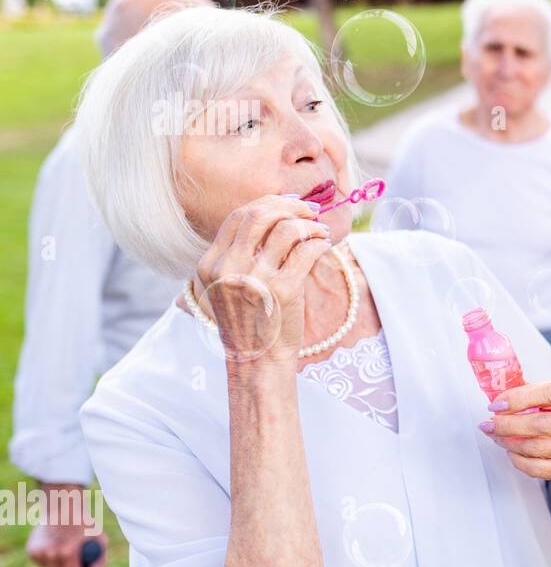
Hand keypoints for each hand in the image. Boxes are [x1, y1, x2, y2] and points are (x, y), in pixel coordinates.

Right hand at [25, 485, 107, 566]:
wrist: (62, 508)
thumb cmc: (84, 525)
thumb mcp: (98, 540)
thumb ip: (98, 563)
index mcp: (67, 552)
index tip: (80, 564)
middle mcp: (51, 553)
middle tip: (72, 556)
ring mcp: (39, 552)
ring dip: (57, 563)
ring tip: (63, 546)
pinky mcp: (31, 550)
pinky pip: (41, 563)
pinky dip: (47, 557)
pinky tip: (53, 544)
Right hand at [189, 195, 331, 364]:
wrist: (257, 362)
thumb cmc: (248, 323)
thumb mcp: (227, 287)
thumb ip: (240, 254)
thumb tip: (275, 213)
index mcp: (211, 264)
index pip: (239, 216)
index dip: (269, 203)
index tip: (290, 204)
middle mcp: (229, 267)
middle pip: (260, 214)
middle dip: (291, 205)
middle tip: (311, 211)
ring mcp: (255, 278)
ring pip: (287, 228)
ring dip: (310, 225)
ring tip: (321, 232)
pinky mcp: (283, 289)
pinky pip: (308, 250)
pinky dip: (321, 243)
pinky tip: (325, 246)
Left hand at [480, 382, 550, 480]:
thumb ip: (527, 391)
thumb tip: (495, 392)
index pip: (550, 393)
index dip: (519, 399)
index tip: (495, 405)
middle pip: (540, 424)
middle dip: (507, 425)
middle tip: (488, 424)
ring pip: (536, 448)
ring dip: (509, 443)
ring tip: (497, 437)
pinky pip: (538, 468)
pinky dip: (518, 461)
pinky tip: (511, 452)